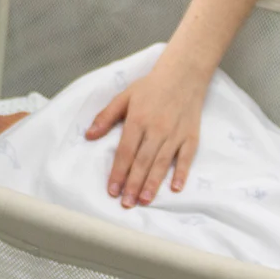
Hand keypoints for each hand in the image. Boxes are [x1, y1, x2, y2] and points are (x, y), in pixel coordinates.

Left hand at [85, 51, 211, 207]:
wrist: (183, 75)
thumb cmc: (150, 87)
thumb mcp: (124, 96)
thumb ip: (106, 117)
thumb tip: (89, 135)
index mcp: (138, 120)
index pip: (125, 151)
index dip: (118, 172)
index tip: (112, 190)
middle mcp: (156, 129)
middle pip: (143, 161)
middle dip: (133, 184)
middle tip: (126, 204)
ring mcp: (175, 134)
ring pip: (162, 163)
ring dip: (153, 183)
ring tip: (144, 200)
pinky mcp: (191, 136)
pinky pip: (186, 158)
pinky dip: (182, 173)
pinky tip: (175, 188)